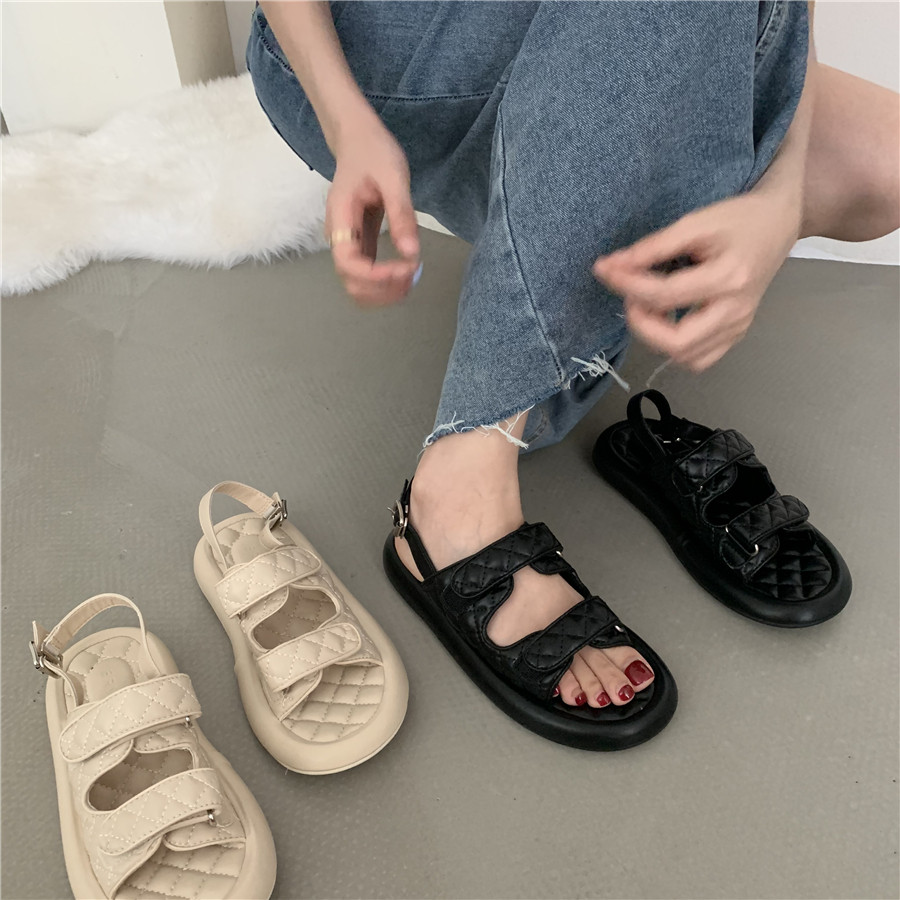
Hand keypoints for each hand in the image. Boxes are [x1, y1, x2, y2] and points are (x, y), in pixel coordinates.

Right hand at [325, 117, 420, 306]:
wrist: (358, 140)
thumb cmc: (373, 152)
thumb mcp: (393, 177)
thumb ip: (402, 215)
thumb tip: (412, 254)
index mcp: (340, 218)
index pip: (348, 263)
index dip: (376, 275)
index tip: (406, 267)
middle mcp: (339, 237)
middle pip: (351, 282)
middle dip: (383, 288)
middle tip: (413, 274)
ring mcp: (348, 243)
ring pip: (358, 284)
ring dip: (385, 291)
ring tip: (412, 277)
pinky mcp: (361, 244)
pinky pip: (368, 274)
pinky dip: (386, 281)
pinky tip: (406, 273)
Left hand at [592, 192, 800, 371]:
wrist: (777, 225)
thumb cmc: (738, 220)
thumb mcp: (696, 222)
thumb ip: (653, 247)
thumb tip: (613, 266)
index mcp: (730, 277)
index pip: (665, 295)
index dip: (627, 285)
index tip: (604, 270)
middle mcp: (736, 311)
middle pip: (677, 342)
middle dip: (641, 324)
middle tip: (631, 297)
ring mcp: (738, 327)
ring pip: (685, 356)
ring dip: (654, 336)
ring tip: (649, 305)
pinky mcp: (736, 335)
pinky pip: (698, 359)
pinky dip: (675, 346)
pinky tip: (668, 319)